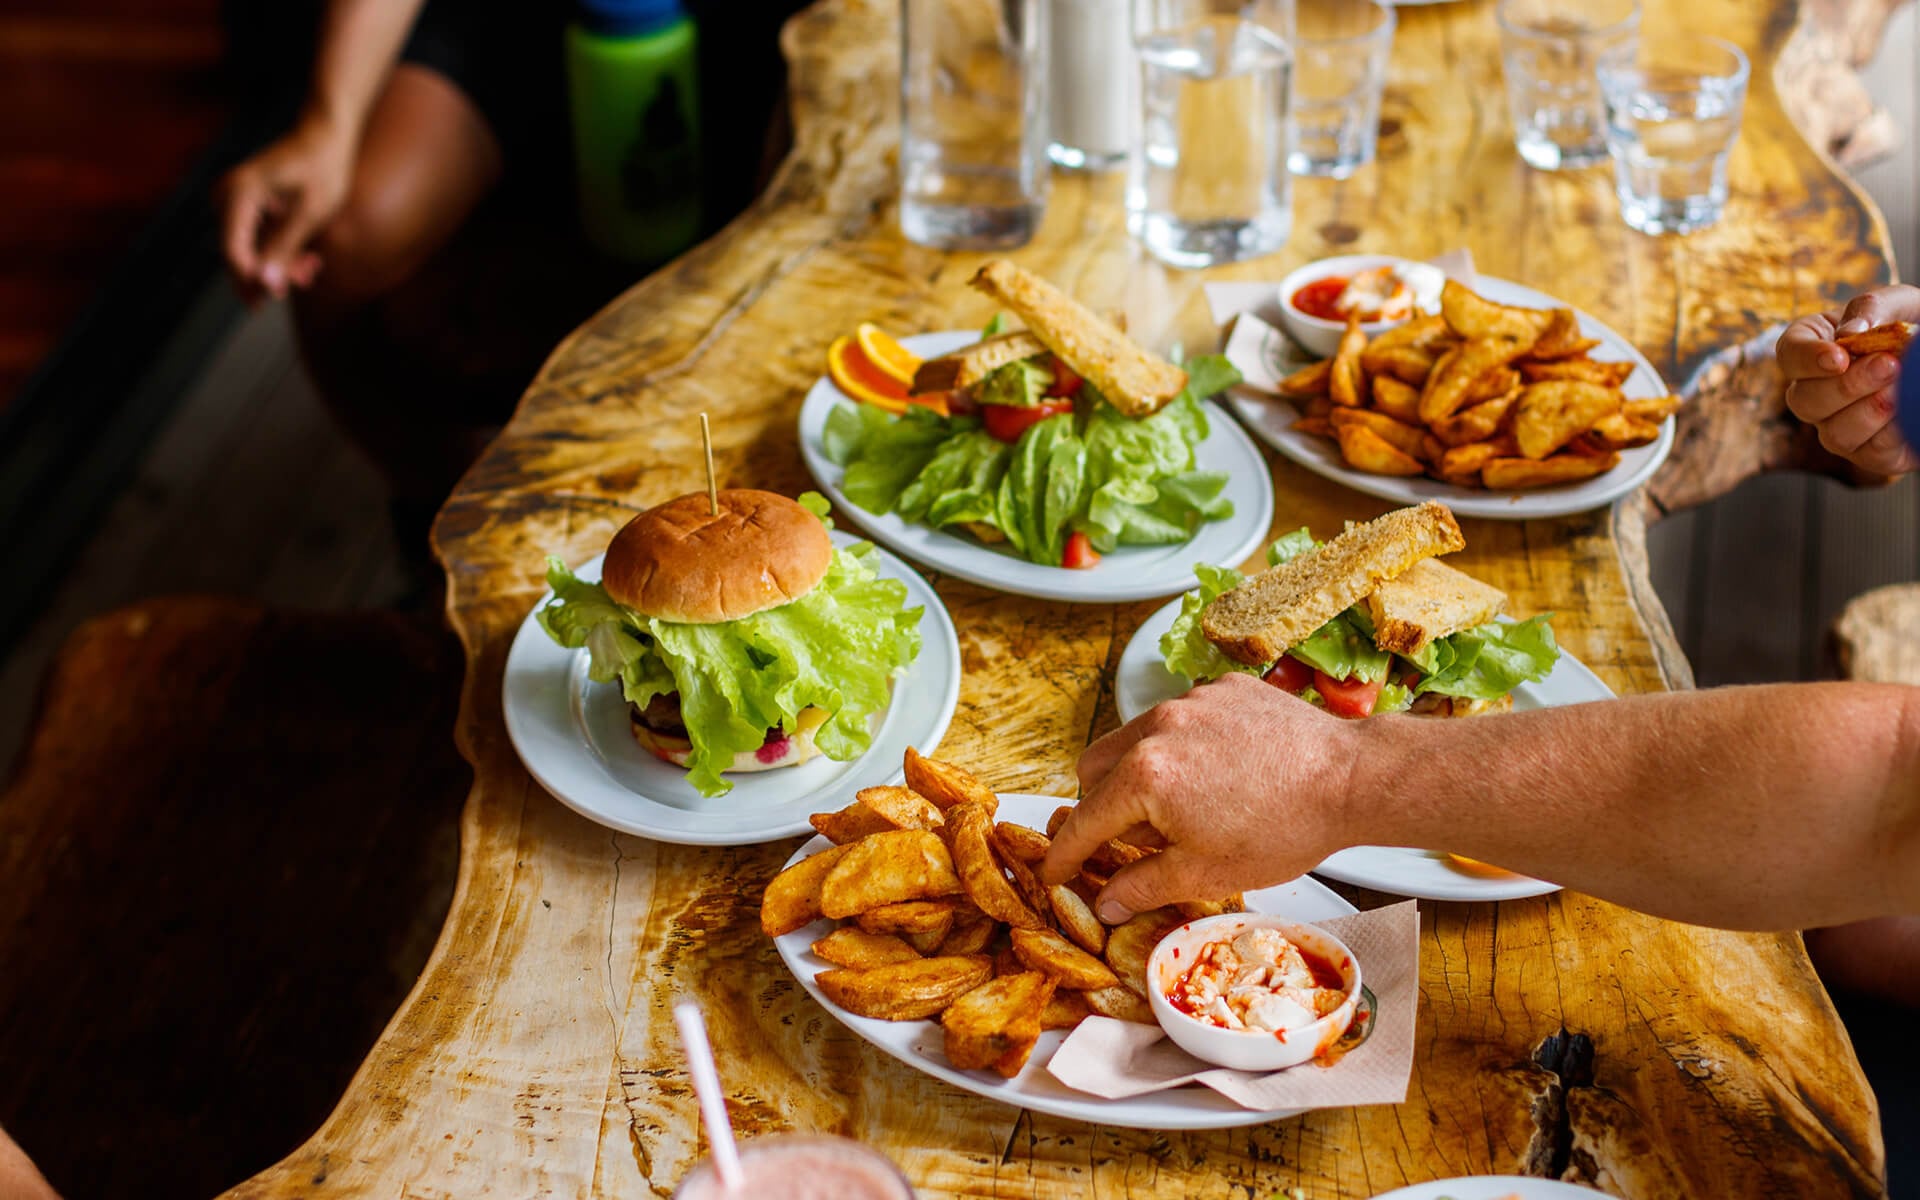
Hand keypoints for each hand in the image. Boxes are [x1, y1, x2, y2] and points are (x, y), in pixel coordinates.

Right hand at [216, 115, 356, 302]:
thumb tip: (265, 285)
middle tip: (306, 279)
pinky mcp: (248, 206)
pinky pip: (257, 238)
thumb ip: (285, 249)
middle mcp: (229, 197)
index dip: (252, 280)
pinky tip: (307, 257)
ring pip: (250, 249)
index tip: (277, 296)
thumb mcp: (310, 212)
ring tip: (312, 266)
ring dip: (280, 265)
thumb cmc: (323, 167)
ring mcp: (236, 201)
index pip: (233, 251)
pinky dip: (281, 251)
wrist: (325, 134)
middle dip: (270, 273)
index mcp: (239, 195)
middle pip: (239, 254)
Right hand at [1039, 672, 1365, 922]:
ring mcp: (1191, 700)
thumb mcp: (1206, 873)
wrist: (1352, 778)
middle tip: (1125, 839)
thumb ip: (1142, 886)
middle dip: (1099, 805)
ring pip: (1136, 737)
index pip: (1084, 819)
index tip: (1054, 872)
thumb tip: (1105, 902)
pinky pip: (1181, 717)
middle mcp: (1158, 726)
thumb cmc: (1284, 828)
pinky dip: (1183, 747)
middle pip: (1096, 767)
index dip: (1065, 853)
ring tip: (1179, 806)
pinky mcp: (1223, 688)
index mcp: (1145, 775)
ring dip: (1140, 773)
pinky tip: (1219, 774)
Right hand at [1778, 284, 1919, 475]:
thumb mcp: (1898, 304)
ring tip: (1900, 390)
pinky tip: (1907, 410)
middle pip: (1803, 401)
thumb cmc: (1912, 325)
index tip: (1840, 356)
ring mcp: (1838, 427)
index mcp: (1813, 349)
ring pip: (1833, 435)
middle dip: (1845, 387)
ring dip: (1868, 413)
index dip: (1807, 359)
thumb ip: (1872, 308)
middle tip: (1888, 365)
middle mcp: (1815, 393)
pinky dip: (1890, 434)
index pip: (1789, 354)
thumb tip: (1851, 332)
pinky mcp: (1869, 453)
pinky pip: (1869, 454)